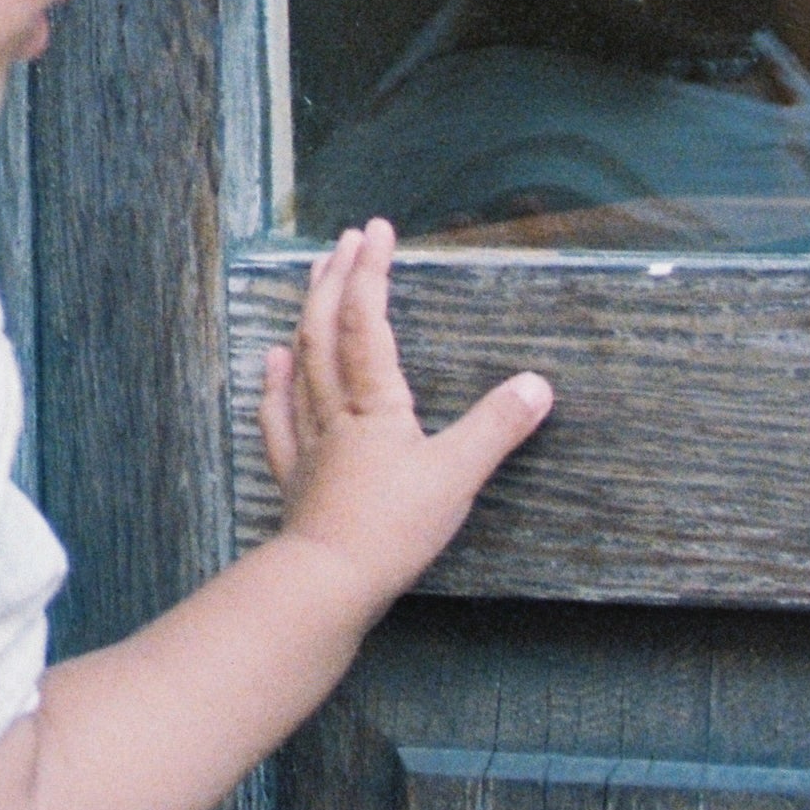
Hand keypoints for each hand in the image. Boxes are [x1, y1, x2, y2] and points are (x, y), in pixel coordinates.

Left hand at [261, 218, 550, 626]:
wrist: (328, 579)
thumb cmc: (393, 526)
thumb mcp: (457, 476)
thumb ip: (496, 428)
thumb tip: (537, 384)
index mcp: (375, 402)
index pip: (367, 320)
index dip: (372, 272)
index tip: (377, 229)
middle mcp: (336, 408)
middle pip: (327, 329)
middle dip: (336, 278)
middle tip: (344, 240)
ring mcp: (310, 439)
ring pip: (302, 363)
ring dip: (307, 315)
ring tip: (311, 280)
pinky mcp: (296, 474)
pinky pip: (280, 416)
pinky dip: (276, 382)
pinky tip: (272, 360)